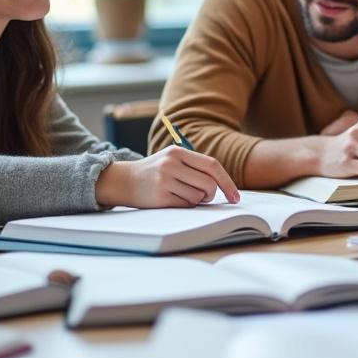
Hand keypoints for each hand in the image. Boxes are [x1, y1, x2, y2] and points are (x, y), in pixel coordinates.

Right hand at [96, 146, 240, 207]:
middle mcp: (171, 163)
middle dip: (210, 195)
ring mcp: (165, 180)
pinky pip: (186, 205)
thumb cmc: (154, 171)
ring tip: (182, 195)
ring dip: (196, 201)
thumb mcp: (172, 159)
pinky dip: (185, 206)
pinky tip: (173, 200)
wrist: (123, 180)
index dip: (227, 182)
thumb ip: (195, 166)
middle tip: (202, 196)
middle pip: (209, 184)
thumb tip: (224, 184)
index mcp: (178, 152)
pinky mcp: (160, 197)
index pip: (212, 166)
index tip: (235, 196)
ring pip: (198, 197)